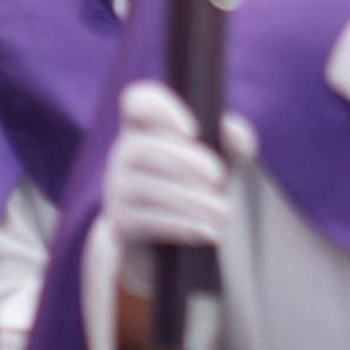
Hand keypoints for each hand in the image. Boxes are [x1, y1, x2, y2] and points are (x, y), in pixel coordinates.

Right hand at [103, 82, 248, 295]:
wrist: (169, 247)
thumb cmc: (196, 191)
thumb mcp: (220, 162)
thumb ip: (232, 141)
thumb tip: (233, 134)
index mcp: (146, 131)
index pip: (137, 101)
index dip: (160, 108)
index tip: (193, 131)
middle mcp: (124, 157)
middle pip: (140, 147)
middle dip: (185, 162)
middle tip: (219, 178)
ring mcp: (117, 191)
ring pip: (146, 187)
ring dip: (190, 200)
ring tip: (222, 213)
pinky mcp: (120, 225)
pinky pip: (144, 221)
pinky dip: (179, 226)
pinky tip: (207, 233)